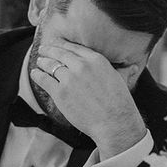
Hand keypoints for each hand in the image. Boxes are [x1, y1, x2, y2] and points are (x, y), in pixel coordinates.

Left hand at [30, 38, 146, 156]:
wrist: (114, 122)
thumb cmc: (119, 103)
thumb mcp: (121, 80)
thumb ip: (122, 70)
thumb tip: (132, 66)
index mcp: (96, 60)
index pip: (74, 48)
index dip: (62, 45)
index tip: (56, 44)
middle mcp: (81, 65)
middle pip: (60, 53)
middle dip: (49, 50)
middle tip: (43, 49)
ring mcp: (69, 78)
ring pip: (50, 65)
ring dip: (43, 62)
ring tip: (39, 62)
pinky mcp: (60, 92)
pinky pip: (44, 79)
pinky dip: (37, 75)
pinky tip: (34, 73)